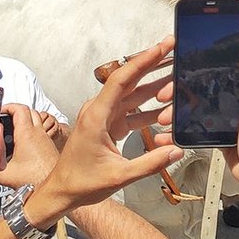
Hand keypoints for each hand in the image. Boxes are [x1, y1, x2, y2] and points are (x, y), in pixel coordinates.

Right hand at [0, 105, 59, 189]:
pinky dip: (31, 130)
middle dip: (15, 111)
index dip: (8, 106)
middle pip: (28, 111)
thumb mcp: (5, 175)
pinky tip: (22, 143)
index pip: (19, 109)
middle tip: (4, 118)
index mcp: (27, 134)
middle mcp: (38, 133)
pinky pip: (41, 130)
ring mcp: (46, 139)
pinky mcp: (49, 146)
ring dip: (25, 119)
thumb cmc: (35, 179)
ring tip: (11, 129)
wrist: (57, 187)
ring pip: (36, 120)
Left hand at [21, 37, 182, 230]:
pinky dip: (150, 106)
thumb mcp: (118, 176)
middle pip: (129, 80)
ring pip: (133, 94)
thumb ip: (150, 163)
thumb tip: (176, 150)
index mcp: (96, 116)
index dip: (142, 61)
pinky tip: (168, 105)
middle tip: (172, 48)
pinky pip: (133, 110)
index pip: (121, 80)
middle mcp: (99, 111)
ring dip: (154, 85)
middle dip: (151, 63)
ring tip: (176, 72)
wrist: (62, 191)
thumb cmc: (82, 183)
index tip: (160, 47)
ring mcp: (104, 117)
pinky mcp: (109, 125)